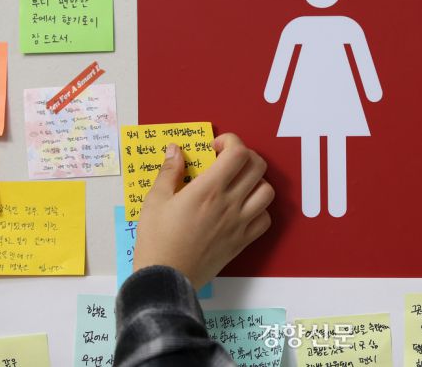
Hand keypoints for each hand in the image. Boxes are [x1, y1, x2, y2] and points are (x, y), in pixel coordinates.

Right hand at [133, 133, 273, 288]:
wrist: (166, 278)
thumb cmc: (157, 240)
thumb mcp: (155, 200)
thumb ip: (168, 171)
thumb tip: (174, 150)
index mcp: (208, 189)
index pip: (238, 153)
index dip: (231, 141)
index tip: (215, 146)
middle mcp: (230, 203)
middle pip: (257, 166)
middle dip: (244, 156)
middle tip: (227, 161)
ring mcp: (239, 223)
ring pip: (267, 191)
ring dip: (255, 181)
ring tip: (237, 183)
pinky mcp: (242, 241)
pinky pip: (265, 218)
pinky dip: (259, 209)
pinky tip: (241, 208)